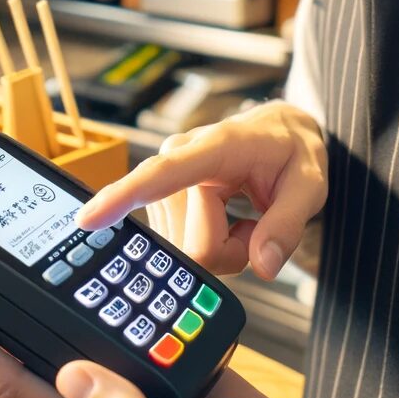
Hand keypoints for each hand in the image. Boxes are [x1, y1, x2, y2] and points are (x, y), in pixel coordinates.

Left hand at [0, 299, 302, 397]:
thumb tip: (77, 374)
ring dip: (39, 295)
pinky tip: (93, 269)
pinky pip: (110, 319)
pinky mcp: (149, 361)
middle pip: (27, 349)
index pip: (11, 380)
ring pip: (67, 327)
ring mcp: (121, 379)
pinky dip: (95, 291)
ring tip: (17, 258)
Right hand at [78, 101, 326, 280]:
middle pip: (195, 246)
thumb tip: (264, 264)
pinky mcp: (162, 196)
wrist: (280, 133)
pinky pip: (182, 247)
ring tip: (243, 218)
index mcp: (213, 147)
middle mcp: (178, 158)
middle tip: (256, 225)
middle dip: (231, 253)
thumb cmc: (291, 152)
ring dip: (221, 249)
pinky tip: (226, 221)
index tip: (87, 219)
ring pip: (188, 252)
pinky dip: (210, 245)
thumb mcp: (310, 184)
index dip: (123, 197)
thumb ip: (288, 223)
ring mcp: (166, 179)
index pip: (162, 174)